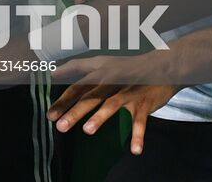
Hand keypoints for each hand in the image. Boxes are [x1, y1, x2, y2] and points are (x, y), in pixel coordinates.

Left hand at [48, 54, 178, 154]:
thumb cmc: (126, 67)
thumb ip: (77, 66)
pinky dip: (138, 135)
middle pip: (90, 97)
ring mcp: (128, 92)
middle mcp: (111, 82)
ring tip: (87, 131)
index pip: (77, 88)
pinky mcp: (144, 103)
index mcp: (99, 74)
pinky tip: (134, 150)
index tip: (50, 115)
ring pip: (112, 105)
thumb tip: (54, 72)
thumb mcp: (101, 61)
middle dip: (75, 112)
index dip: (63, 101)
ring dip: (100, 118)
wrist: (161, 66)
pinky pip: (140, 121)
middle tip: (60, 126)